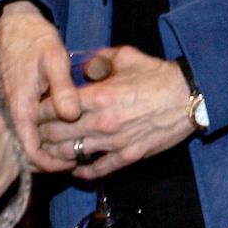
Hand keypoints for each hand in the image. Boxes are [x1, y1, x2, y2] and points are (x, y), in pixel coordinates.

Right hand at [0, 0, 78, 171]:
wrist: (17, 26)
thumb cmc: (36, 41)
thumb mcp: (54, 59)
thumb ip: (62, 87)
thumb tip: (72, 115)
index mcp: (21, 107)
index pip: (31, 149)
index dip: (50, 162)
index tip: (73, 163)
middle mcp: (15, 113)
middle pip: (29, 151)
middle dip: (51, 161)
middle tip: (80, 159)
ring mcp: (17, 109)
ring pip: (30, 141)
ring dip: (50, 149)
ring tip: (77, 148)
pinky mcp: (21, 102)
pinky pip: (31, 128)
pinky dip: (46, 136)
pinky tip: (66, 131)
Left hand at [36, 46, 192, 179]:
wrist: (190, 96)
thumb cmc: (159, 75)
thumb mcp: (129, 57)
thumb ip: (101, 58)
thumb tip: (83, 63)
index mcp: (99, 96)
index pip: (53, 108)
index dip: (40, 110)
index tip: (38, 108)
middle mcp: (102, 121)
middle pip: (55, 134)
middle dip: (43, 132)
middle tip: (39, 130)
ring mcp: (114, 142)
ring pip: (70, 154)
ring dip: (56, 153)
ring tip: (52, 149)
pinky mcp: (127, 156)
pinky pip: (96, 170)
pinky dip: (81, 171)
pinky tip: (76, 166)